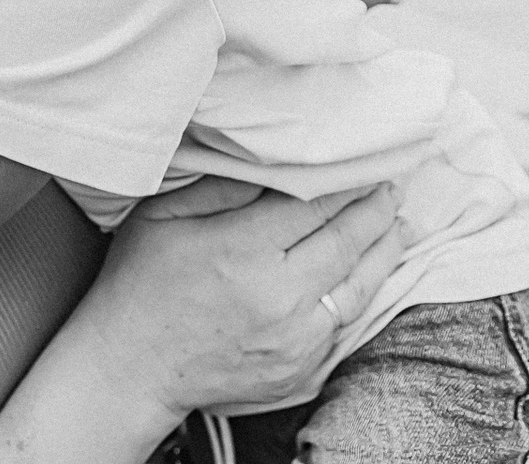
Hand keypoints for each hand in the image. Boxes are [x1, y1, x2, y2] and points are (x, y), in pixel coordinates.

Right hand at [77, 181, 409, 422]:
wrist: (131, 366)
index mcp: (241, 250)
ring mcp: (294, 337)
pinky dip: (363, 290)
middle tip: (391, 185)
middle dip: (373, 209)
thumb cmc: (140, 282)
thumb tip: (273, 164)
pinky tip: (370, 270)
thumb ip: (221, 187)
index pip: (312, 205)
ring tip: (397, 222)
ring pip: (358, 285)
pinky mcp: (299, 366)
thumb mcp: (163, 217)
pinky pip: (343, 321)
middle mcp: (277, 295)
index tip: (363, 162)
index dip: (344, 182)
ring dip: (384, 249)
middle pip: (344, 242)